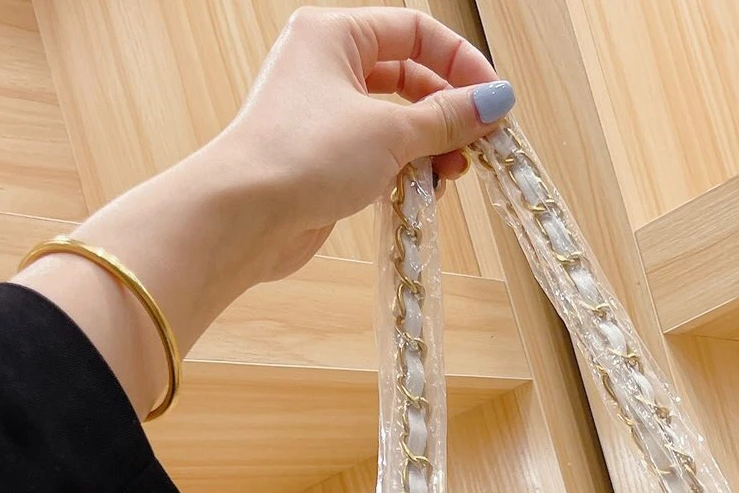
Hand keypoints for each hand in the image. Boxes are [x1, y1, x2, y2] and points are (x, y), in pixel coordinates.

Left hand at [15, 7, 514, 416]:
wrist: (244, 216)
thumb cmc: (302, 156)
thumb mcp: (390, 131)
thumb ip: (447, 118)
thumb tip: (495, 102)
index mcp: (334, 34)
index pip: (415, 31)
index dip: (461, 64)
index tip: (494, 101)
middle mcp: (326, 66)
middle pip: (409, 76)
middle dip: (449, 111)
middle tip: (480, 144)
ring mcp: (324, 114)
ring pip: (397, 120)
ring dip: (432, 146)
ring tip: (452, 174)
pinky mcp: (324, 158)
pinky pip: (381, 154)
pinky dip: (408, 169)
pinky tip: (425, 191)